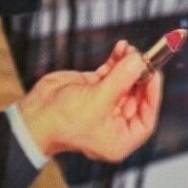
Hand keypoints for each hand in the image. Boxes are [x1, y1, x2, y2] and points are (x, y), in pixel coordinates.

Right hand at [17, 40, 162, 161]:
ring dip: (130, 64)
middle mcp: (115, 123)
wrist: (33, 115)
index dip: (153, 95)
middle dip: (141, 74)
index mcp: (120, 139)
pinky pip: (113, 74)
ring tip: (130, 49)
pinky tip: (121, 48)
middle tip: (143, 56)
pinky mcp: (95, 90)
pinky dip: (117, 61)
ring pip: (126, 82)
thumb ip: (122, 79)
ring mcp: (106, 105)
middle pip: (138, 96)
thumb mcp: (98, 100)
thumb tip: (140, 61)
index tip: (155, 74)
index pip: (146, 117)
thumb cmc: (62, 120)